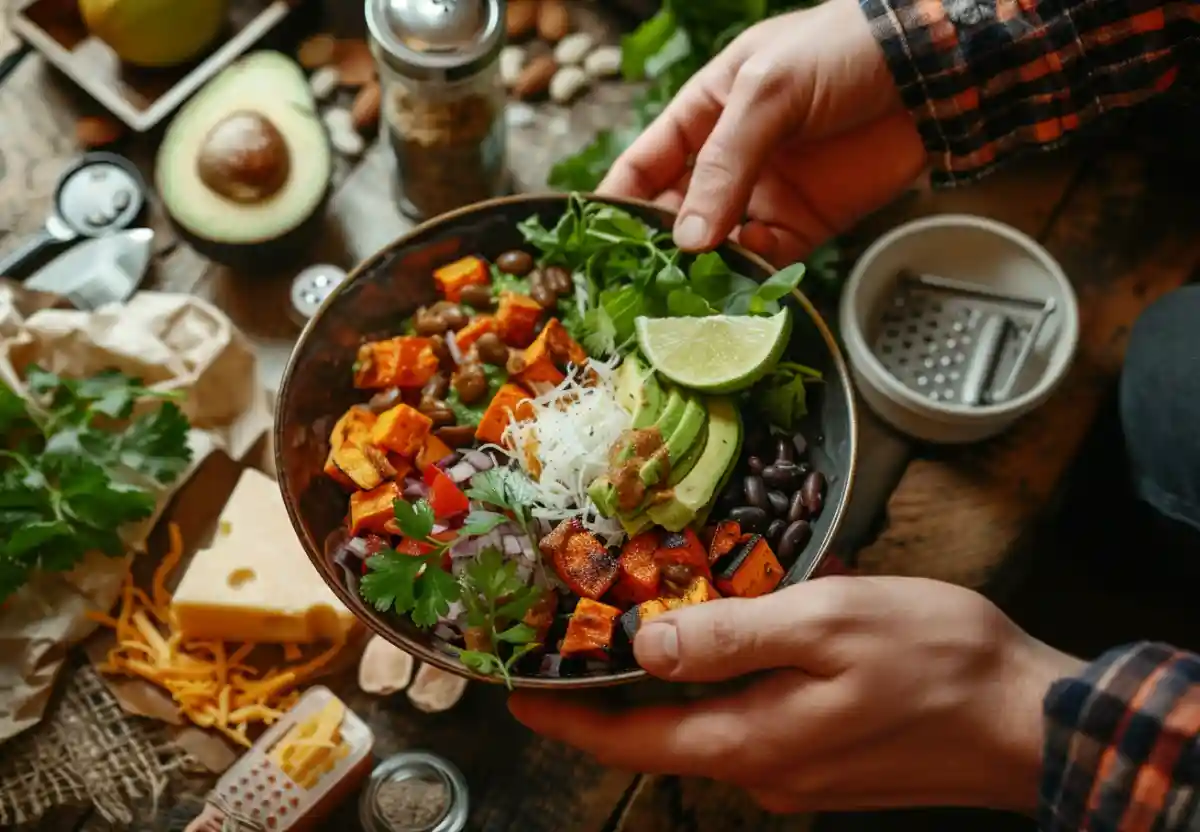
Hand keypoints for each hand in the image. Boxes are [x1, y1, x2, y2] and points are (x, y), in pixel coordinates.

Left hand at [509, 576, 1083, 813]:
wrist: (1032, 722)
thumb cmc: (938, 661)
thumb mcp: (828, 623)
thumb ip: (732, 636)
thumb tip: (649, 645)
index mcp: (751, 741)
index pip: (630, 739)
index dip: (567, 717)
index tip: (516, 693)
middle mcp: (763, 771)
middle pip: (660, 735)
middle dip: (607, 697)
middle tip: (567, 644)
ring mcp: (798, 773)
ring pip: (706, 726)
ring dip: (665, 687)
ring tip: (633, 630)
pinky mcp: (828, 761)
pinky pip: (751, 723)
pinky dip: (721, 687)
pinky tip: (726, 641)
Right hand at [599, 0, 927, 266]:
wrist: (930, 67)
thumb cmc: (840, 50)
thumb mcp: (766, 91)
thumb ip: (725, 163)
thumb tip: (687, 236)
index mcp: (705, 114)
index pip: (644, 164)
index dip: (616, 202)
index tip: (594, 244)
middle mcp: (728, 160)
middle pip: (674, 213)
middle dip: (654, 250)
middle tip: (634, 288)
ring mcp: (764, 196)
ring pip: (716, 245)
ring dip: (698, 273)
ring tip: (678, 302)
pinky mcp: (804, 226)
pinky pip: (764, 262)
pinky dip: (747, 281)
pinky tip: (732, 295)